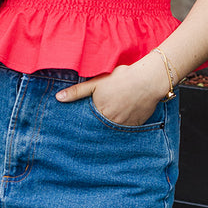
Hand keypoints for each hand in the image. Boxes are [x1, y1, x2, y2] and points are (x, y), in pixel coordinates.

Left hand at [55, 56, 169, 125]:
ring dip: (111, 124)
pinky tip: (125, 113)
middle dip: (98, 123)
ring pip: (114, 128)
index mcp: (100, 113)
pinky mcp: (137, 125)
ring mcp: (125, 126)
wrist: (149, 80)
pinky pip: (127, 129)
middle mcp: (111, 123)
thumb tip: (58, 98)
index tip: (84, 120)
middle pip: (101, 126)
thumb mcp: (97, 83)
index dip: (86, 120)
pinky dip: (124, 124)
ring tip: (114, 113)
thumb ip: (77, 91)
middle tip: (102, 112)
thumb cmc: (122, 79)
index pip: (88, 122)